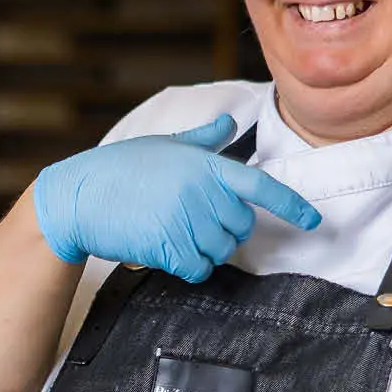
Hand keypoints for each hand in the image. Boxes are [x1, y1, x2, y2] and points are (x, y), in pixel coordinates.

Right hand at [31, 114, 320, 281]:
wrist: (78, 196)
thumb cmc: (121, 169)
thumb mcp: (165, 146)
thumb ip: (203, 140)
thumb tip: (229, 123)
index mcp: (206, 164)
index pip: (261, 186)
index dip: (291, 206)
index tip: (313, 222)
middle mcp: (201, 190)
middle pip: (240, 227)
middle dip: (223, 231)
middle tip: (191, 222)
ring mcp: (185, 218)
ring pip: (220, 252)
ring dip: (203, 251)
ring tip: (174, 234)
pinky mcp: (168, 245)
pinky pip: (198, 268)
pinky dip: (188, 267)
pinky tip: (167, 252)